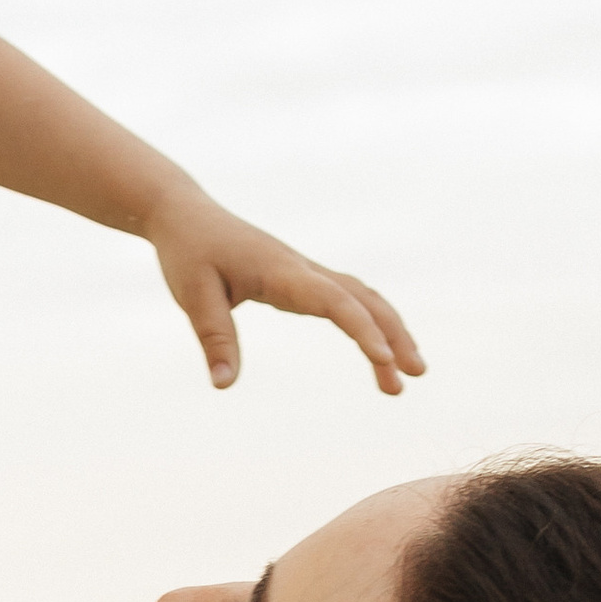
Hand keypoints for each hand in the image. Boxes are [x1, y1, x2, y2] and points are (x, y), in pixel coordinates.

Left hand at [146, 188, 422, 393]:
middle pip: (364, 299)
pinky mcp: (301, 278)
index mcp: (282, 272)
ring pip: (363, 298)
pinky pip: (347, 299)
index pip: (334, 301)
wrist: (186, 215)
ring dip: (389, 332)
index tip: (382, 360)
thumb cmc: (188, 252)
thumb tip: (223, 386)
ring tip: (405, 377)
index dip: (361, 329)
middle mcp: (303, 270)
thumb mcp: (193, 296)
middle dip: (393, 336)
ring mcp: (306, 272)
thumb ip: (214, 338)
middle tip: (414, 377)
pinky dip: (370, 323)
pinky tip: (377, 350)